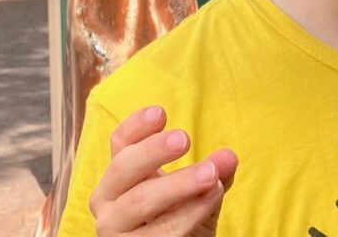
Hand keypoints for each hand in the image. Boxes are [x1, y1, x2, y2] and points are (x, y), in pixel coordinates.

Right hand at [88, 105, 237, 235]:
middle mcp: (107, 202)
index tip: (161, 113)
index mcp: (119, 178)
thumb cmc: (183, 225)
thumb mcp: (198, 195)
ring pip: (139, 201)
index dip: (136, 126)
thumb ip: (213, 174)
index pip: (119, 142)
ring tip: (210, 174)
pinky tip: (210, 198)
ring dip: (178, 185)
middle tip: (185, 138)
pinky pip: (158, 232)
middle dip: (153, 151)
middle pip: (122, 168)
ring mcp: (113, 231)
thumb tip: (230, 157)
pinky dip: (188, 213)